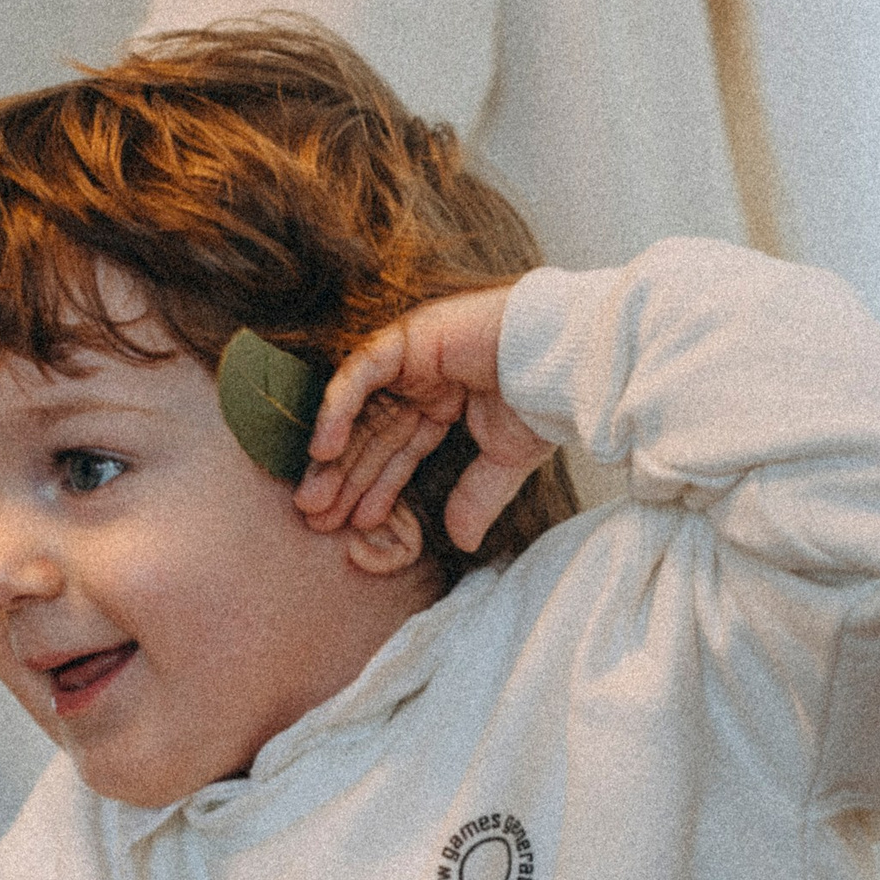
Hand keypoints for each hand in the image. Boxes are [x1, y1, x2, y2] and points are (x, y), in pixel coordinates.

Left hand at [295, 287, 547, 552]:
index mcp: (444, 403)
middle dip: (345, 478)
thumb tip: (462, 542)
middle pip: (371, 434)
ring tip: (313, 499)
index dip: (375, 487)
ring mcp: (412, 356)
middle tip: (317, 519)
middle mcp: (422, 380)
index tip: (354, 527)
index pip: (397, 449)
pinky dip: (338, 409)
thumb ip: (476, 497)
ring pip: (359, 409)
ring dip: (333, 454)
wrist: (567, 363)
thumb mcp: (505, 461)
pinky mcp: (407, 338)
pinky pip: (360, 374)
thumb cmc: (545, 401)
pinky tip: (323, 449)